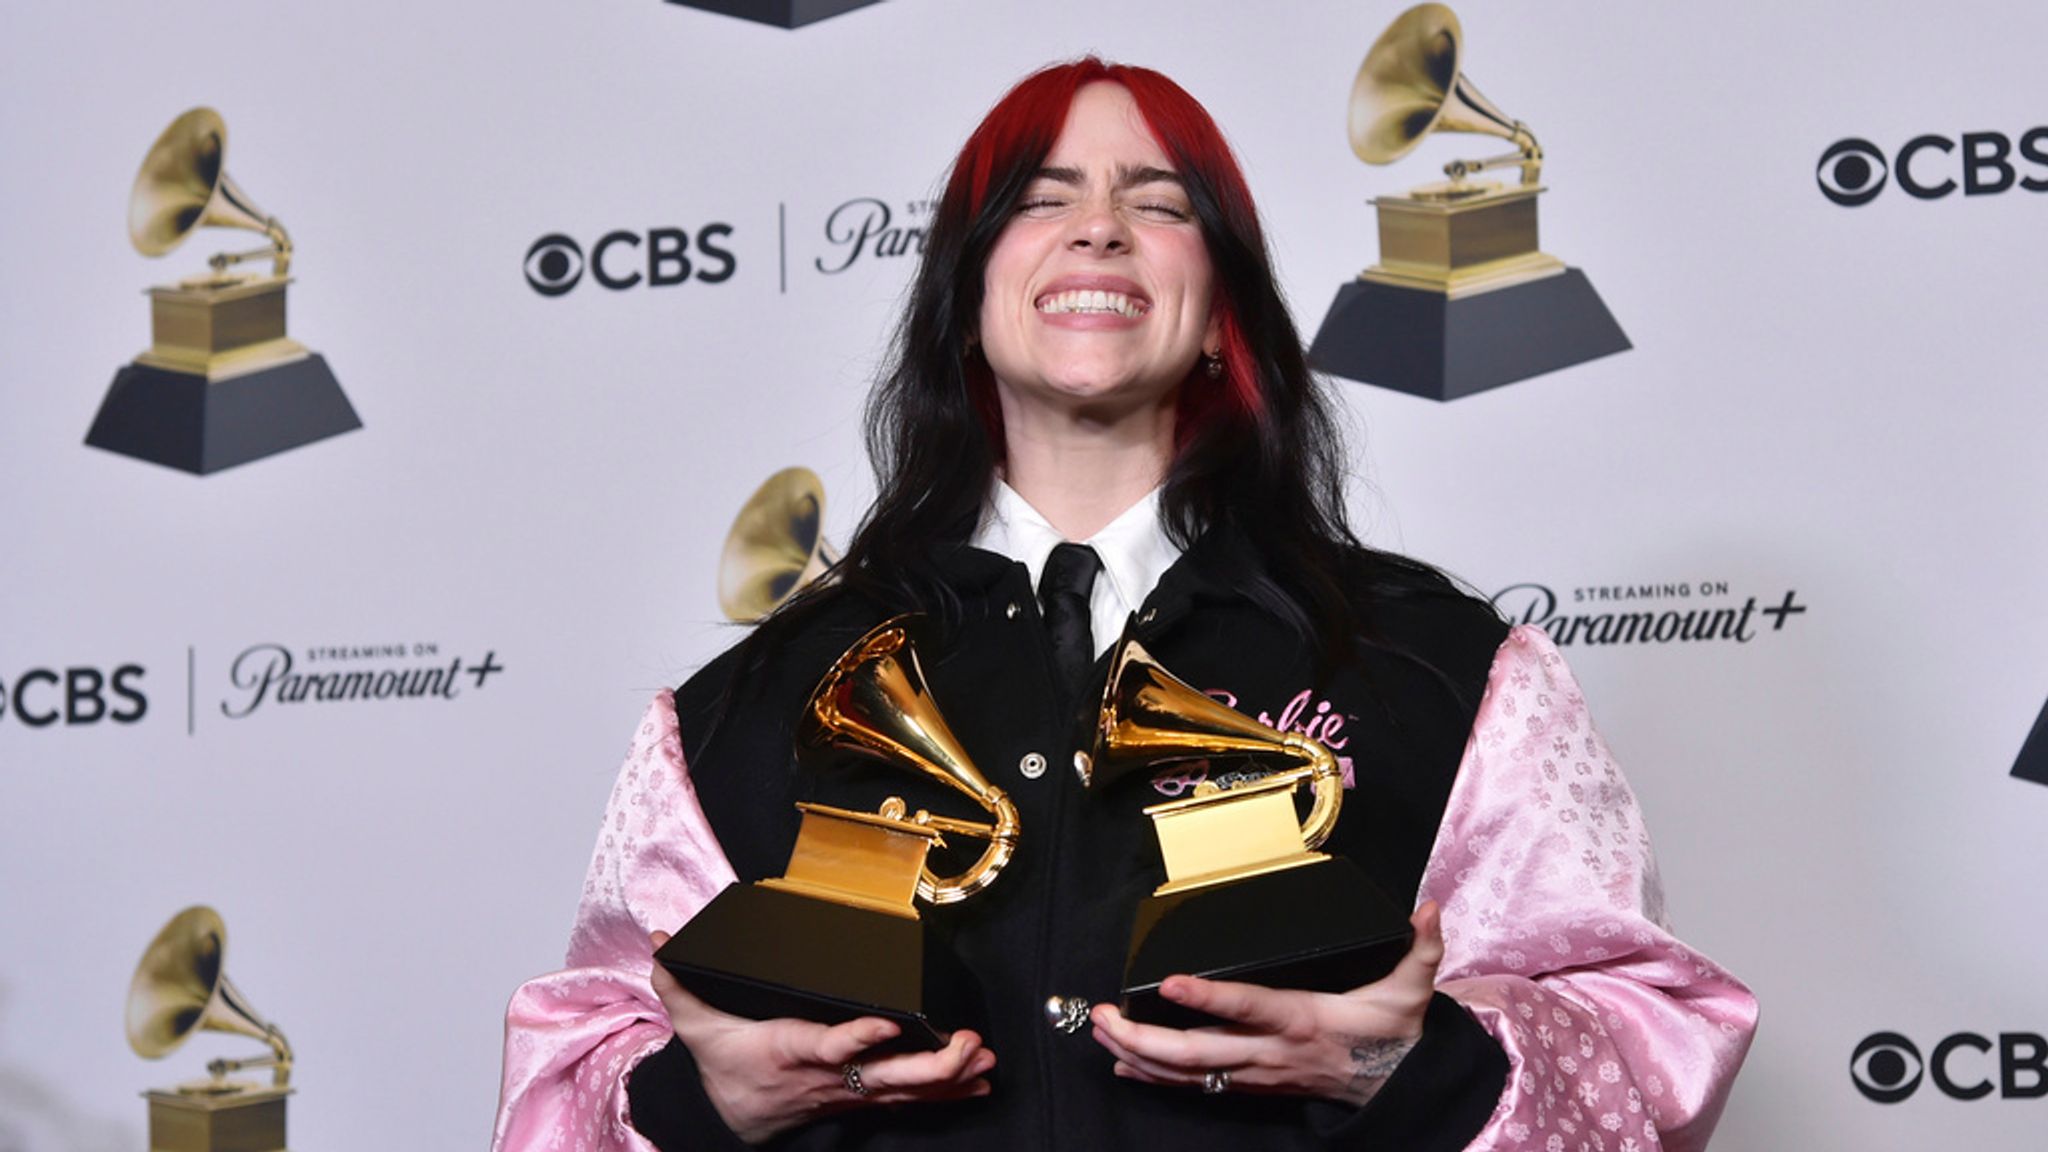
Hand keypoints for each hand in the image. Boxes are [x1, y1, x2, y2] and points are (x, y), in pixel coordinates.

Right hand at [647, 931, 994, 1144]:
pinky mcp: (860, 1096)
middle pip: (884, 1075)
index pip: (828, 1044)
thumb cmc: (725, 1064)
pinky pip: (909, 1098)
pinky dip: (948, 1092)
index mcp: (790, 1049)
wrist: (731, 1119)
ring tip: (986, 1060)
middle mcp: (827, 1075)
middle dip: (931, 1064)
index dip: (859, 1039)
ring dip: (950, 1076)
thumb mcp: (695, 1024)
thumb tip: (663, 942)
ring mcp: (848, 1090)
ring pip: (905, 1088)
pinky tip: (980, 1083)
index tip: (889, 1025)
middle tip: (966, 1044)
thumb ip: (679, 982)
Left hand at [1088, 901, 1443, 1107]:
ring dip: (1138, 1054)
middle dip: (1144, 1037)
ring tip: (1099, 1031)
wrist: (1397, 1088)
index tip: (1173, 982)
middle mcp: (1270, 1051)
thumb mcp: (1412, 989)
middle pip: (1198, 1053)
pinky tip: (1123, 1062)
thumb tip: (1428, 909)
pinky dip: (1155, 1076)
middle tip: (1102, 1015)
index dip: (1210, 999)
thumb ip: (1420, 948)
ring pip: (1188, 1073)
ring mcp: (1256, 1073)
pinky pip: (1194, 1086)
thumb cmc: (1394, 1034)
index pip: (1249, 1008)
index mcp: (1302, 1020)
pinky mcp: (1251, 1085)